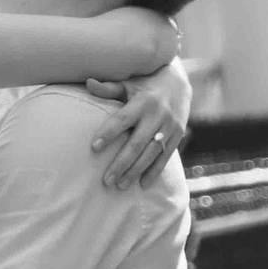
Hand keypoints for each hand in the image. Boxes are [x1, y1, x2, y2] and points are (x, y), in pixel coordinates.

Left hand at [88, 55, 191, 191]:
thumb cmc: (145, 84)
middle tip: (106, 180)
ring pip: (151, 154)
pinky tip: (142, 184)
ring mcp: (169, 127)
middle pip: (137, 143)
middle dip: (121, 163)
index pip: (122, 120)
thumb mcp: (129, 83)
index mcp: (142, 102)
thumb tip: (88, 82)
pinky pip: (165, 157)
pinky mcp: (178, 135)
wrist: (179, 84)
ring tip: (120, 186)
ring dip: (135, 171)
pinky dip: (154, 171)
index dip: (108, 133)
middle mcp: (157, 115)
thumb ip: (109, 87)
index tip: (94, 148)